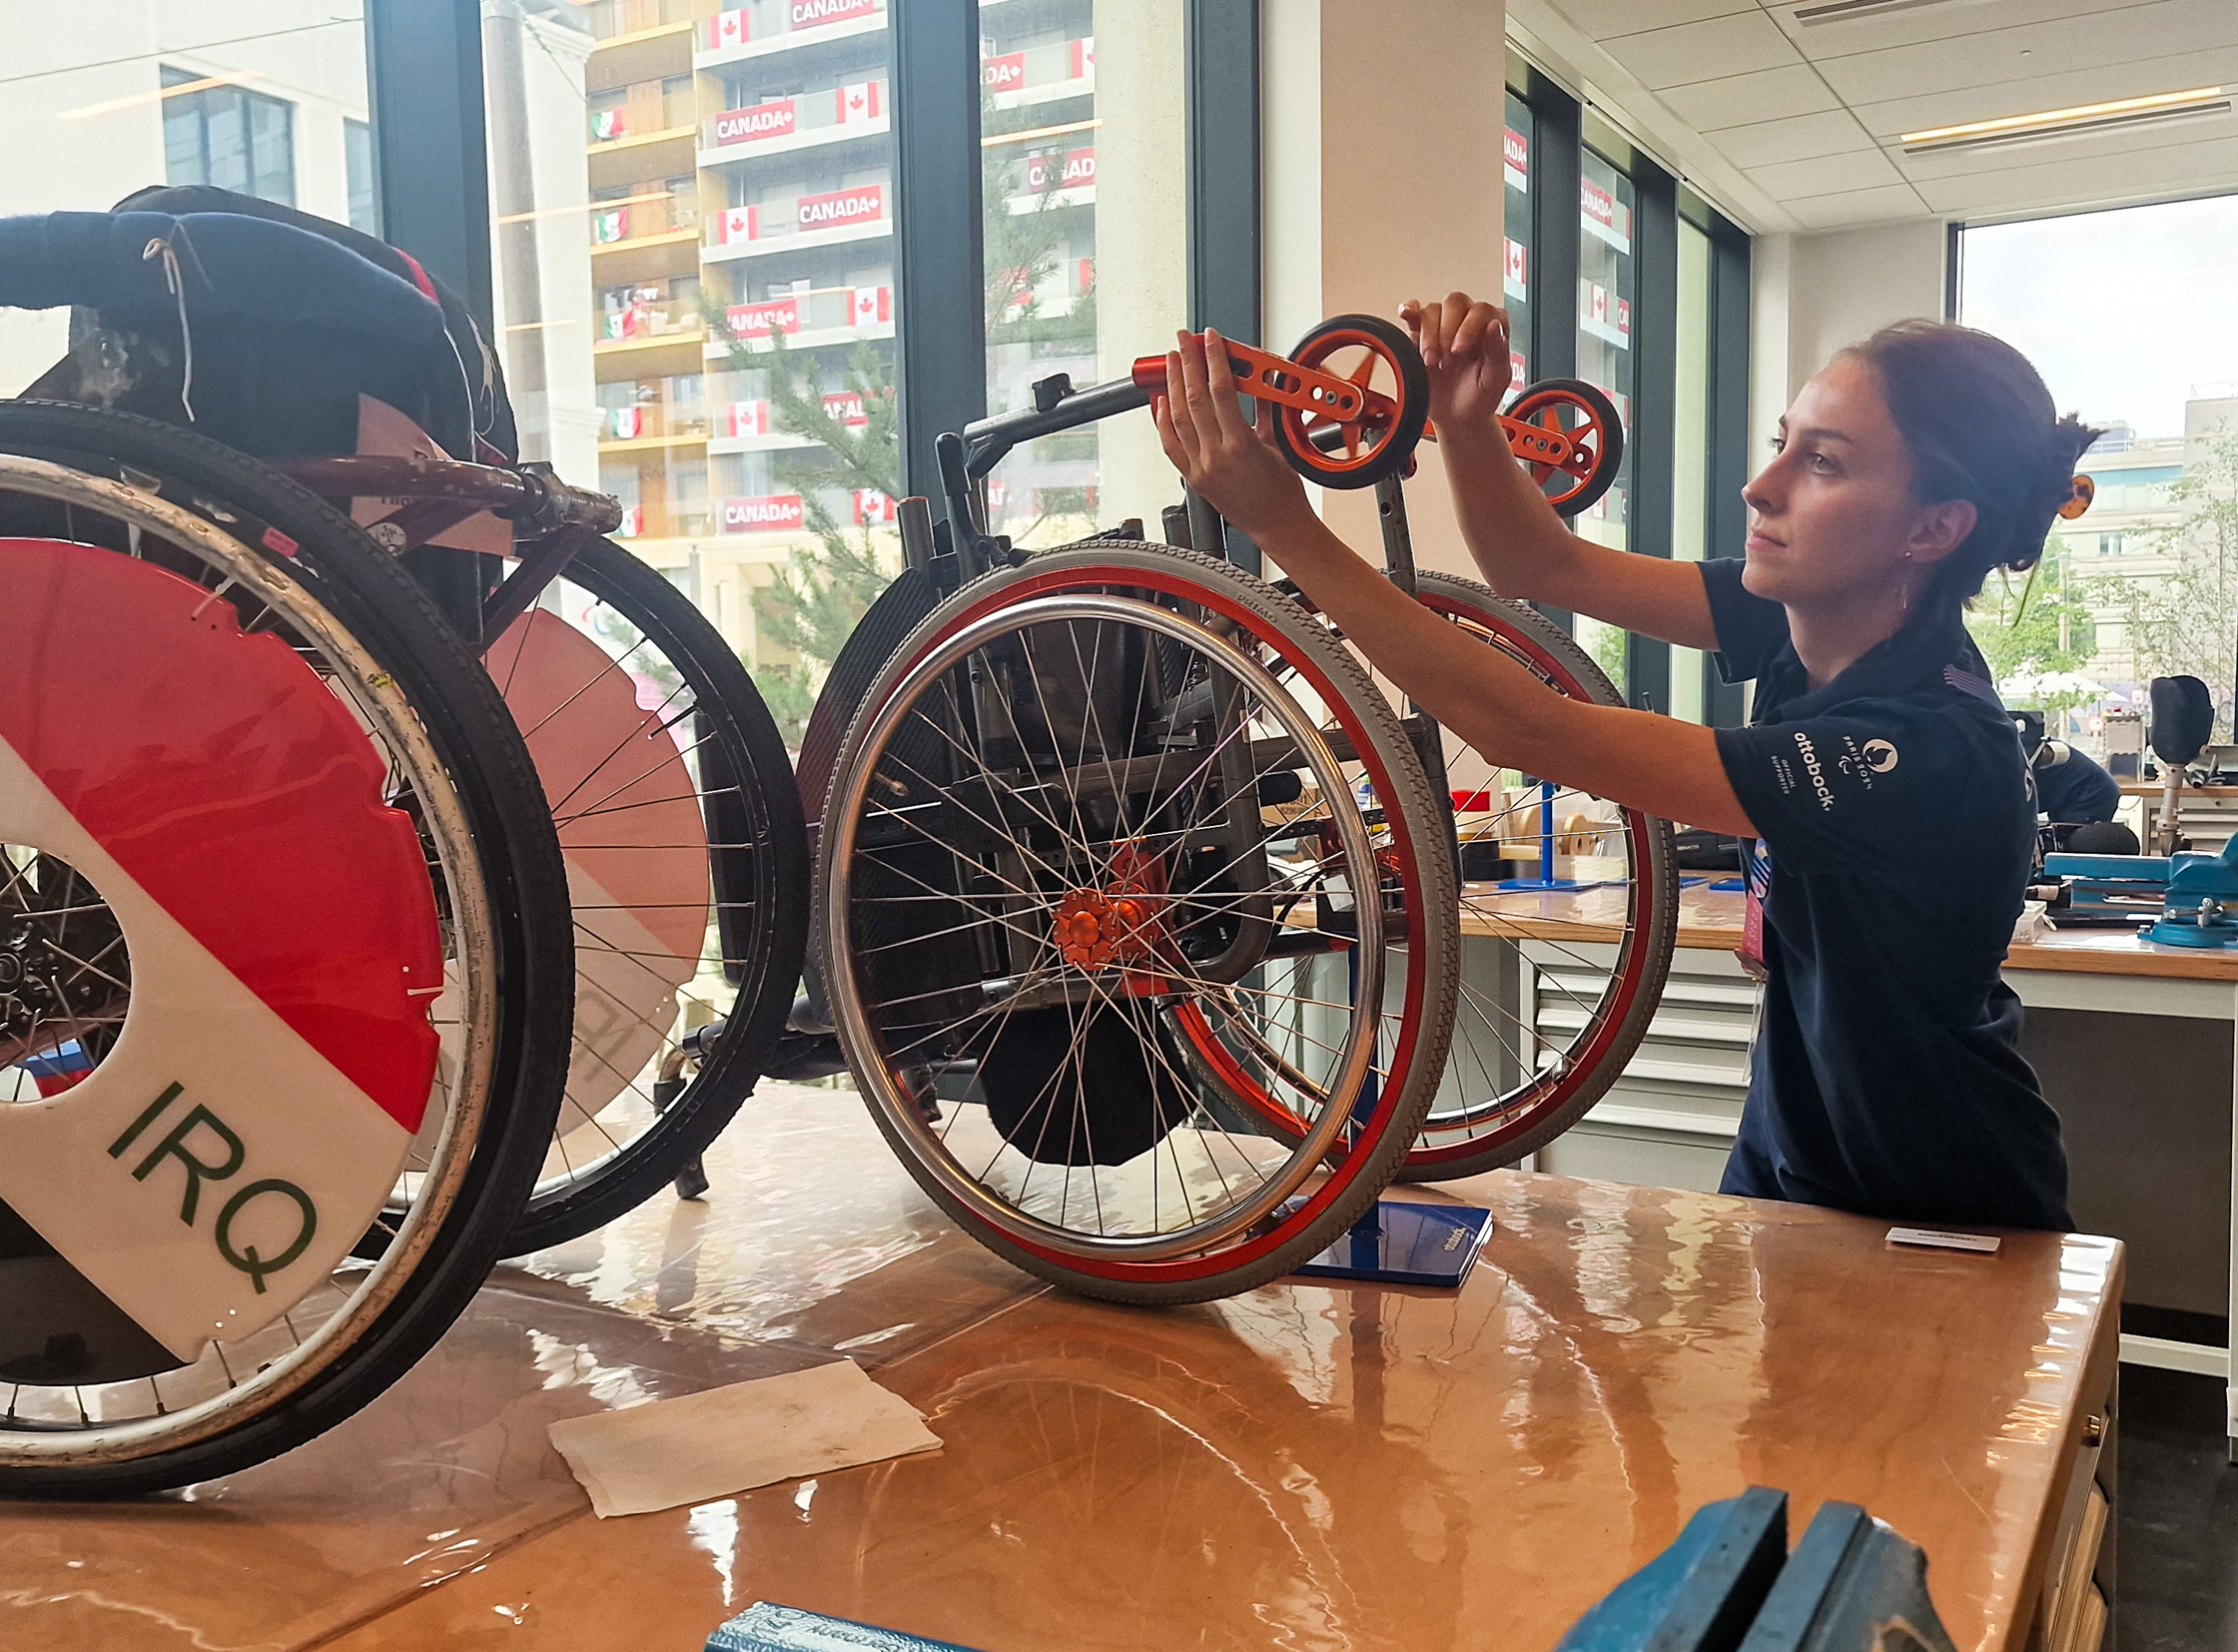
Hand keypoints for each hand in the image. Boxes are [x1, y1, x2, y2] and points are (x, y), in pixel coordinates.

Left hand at [1151, 328, 1312, 542]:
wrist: (1277, 526)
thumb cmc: (1282, 493)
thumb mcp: (1277, 443)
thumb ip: (1266, 408)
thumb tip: (1262, 382)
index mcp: (1241, 445)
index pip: (1221, 390)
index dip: (1213, 359)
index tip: (1210, 339)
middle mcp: (1216, 457)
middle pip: (1194, 398)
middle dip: (1188, 363)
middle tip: (1184, 341)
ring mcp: (1200, 468)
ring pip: (1177, 418)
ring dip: (1173, 385)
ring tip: (1172, 362)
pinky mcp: (1192, 478)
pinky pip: (1170, 444)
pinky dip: (1162, 420)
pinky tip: (1162, 400)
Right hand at [1399, 292, 1511, 436]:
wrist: (1456, 418)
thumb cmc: (1479, 399)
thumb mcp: (1494, 381)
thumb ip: (1498, 352)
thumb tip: (1494, 324)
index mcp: (1492, 328)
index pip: (1481, 309)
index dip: (1469, 327)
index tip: (1460, 351)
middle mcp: (1468, 321)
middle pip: (1455, 302)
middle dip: (1446, 332)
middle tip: (1445, 361)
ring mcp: (1443, 325)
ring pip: (1432, 310)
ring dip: (1428, 336)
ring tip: (1431, 362)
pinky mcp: (1421, 333)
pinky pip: (1414, 313)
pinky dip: (1409, 311)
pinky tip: (1407, 315)